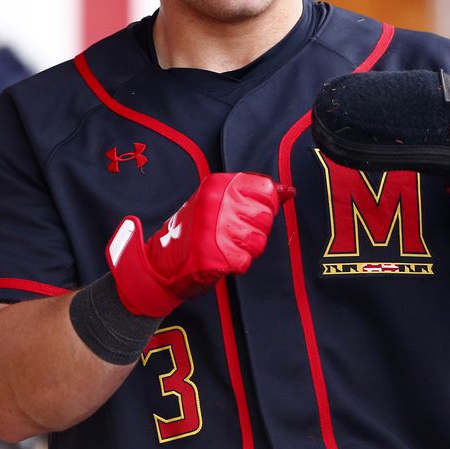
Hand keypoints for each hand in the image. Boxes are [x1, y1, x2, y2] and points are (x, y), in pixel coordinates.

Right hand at [107, 172, 294, 316]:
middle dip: (255, 229)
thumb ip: (255, 194)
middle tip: (230, 233)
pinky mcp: (218, 254)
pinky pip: (246, 261)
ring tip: (223, 245)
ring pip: (259, 240)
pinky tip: (219, 258)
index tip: (247, 212)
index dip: (264, 205)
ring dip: (246, 249)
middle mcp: (218, 201)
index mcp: (218, 184)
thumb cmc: (193, 232)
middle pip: (266, 216)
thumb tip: (288, 190)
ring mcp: (217, 227)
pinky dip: (235, 264)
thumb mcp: (221, 201)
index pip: (266, 189)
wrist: (161, 264)